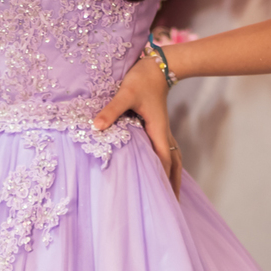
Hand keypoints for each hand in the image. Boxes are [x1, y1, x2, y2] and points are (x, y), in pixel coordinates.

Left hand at [93, 50, 182, 199]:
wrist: (157, 63)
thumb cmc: (142, 78)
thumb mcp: (125, 93)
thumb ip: (112, 110)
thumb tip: (96, 126)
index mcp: (157, 130)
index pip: (164, 161)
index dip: (162, 179)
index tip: (162, 199)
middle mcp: (163, 133)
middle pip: (174, 165)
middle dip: (173, 185)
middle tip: (174, 207)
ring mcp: (162, 131)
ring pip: (173, 159)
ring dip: (173, 177)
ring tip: (172, 196)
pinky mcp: (157, 127)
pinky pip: (166, 151)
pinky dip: (167, 166)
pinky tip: (161, 172)